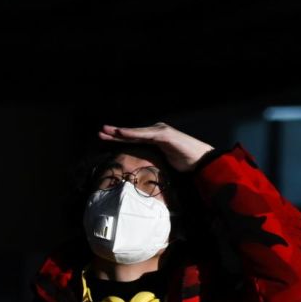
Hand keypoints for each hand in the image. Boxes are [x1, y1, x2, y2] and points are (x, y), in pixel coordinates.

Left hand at [98, 123, 213, 171]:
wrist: (200, 161)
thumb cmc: (185, 163)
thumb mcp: (164, 162)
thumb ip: (153, 161)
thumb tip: (142, 170)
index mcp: (155, 139)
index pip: (134, 139)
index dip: (120, 140)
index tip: (106, 140)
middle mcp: (156, 132)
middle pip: (132, 134)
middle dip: (115, 134)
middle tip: (100, 132)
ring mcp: (160, 131)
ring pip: (136, 132)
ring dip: (120, 132)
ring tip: (106, 131)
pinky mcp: (164, 134)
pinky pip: (145, 135)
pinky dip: (133, 134)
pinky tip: (121, 134)